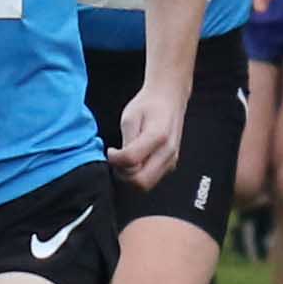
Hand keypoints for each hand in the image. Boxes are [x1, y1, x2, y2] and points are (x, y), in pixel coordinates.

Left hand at [109, 75, 186, 192]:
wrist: (169, 99)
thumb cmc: (149, 105)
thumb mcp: (130, 117)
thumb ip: (127, 141)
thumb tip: (120, 162)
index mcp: (157, 136)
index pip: (131, 160)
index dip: (115, 159)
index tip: (110, 151)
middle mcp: (168, 151)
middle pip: (141, 181)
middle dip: (123, 174)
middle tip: (116, 160)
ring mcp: (171, 160)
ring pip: (147, 184)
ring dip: (131, 177)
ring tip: (124, 161)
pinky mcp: (171, 164)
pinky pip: (152, 179)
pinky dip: (140, 175)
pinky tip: (135, 161)